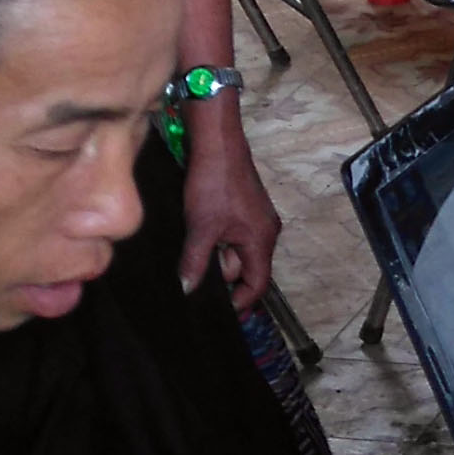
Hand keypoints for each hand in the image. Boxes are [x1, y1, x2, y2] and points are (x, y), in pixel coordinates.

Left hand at [178, 109, 281, 310]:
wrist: (218, 143)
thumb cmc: (215, 184)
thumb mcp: (202, 227)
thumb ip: (196, 262)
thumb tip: (188, 290)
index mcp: (262, 241)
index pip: (257, 284)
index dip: (240, 302)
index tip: (218, 312)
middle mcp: (265, 232)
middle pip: (246, 268)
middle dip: (223, 277)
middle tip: (194, 284)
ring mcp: (256, 218)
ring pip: (237, 250)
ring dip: (217, 258)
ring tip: (191, 261)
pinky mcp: (245, 206)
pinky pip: (234, 235)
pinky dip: (218, 242)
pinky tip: (196, 240)